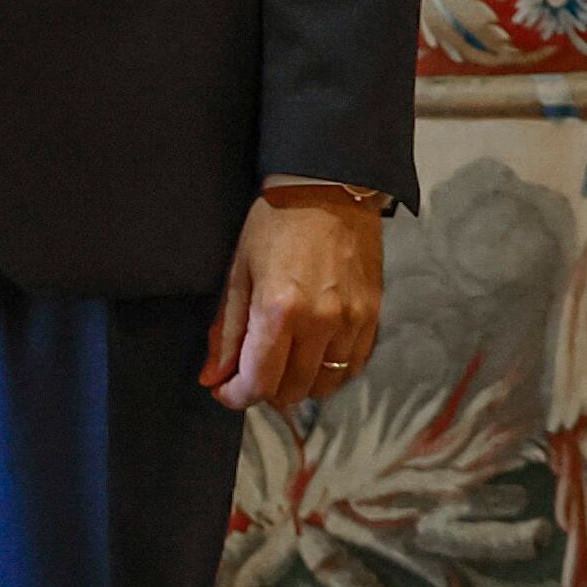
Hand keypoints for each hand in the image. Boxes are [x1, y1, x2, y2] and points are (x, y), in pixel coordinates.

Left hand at [203, 189, 383, 412]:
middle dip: (265, 390)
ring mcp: (352, 322)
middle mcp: (320, 322)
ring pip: (325, 385)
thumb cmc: (275, 224)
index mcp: (279, 309)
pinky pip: (352, 367)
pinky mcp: (373, 317)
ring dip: (299, 384)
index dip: (236, 396)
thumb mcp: (239, 271)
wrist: (330, 190)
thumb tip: (213, 378)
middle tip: (251, 372)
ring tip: (283, 363)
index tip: (225, 391)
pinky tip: (313, 353)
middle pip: (292, 391)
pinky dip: (329, 371)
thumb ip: (228, 331)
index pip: (259, 382)